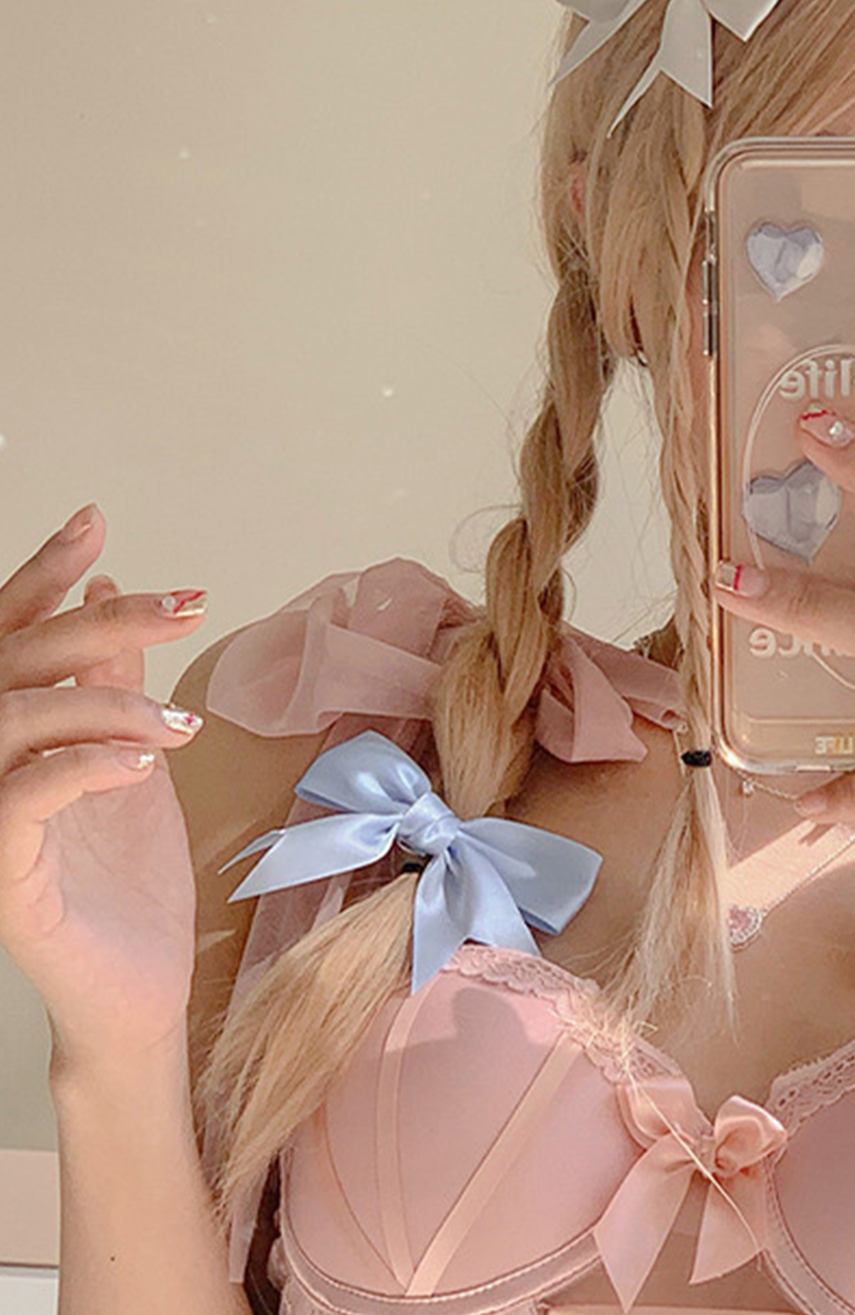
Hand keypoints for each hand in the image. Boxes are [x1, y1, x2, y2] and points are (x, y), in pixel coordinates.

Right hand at [0, 506, 208, 1068]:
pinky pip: (20, 802)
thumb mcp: (131, 758)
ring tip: (178, 721)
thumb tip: (107, 600)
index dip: (43, 577)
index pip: (10, 640)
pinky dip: (83, 767)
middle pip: (12, 667)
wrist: (138, 988)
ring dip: (105, 705)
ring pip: (11, 725)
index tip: (96, 522)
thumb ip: (110, 686)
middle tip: (180, 604)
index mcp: (11, 739)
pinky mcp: (5, 881)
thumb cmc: (131, 876)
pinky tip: (142, 762)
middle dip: (98, 625)